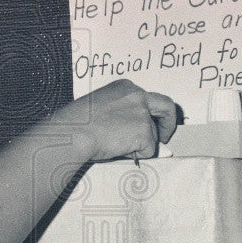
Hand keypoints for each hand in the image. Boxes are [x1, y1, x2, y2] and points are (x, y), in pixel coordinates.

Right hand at [52, 79, 178, 161]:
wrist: (73, 133)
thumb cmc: (78, 124)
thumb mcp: (101, 106)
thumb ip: (121, 112)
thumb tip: (133, 131)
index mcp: (125, 87)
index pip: (148, 98)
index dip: (151, 114)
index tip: (151, 123)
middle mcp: (137, 96)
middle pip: (166, 107)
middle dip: (168, 123)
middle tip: (164, 137)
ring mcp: (142, 113)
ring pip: (152, 135)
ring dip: (139, 145)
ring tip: (115, 145)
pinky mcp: (144, 132)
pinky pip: (148, 150)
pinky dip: (136, 155)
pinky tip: (117, 149)